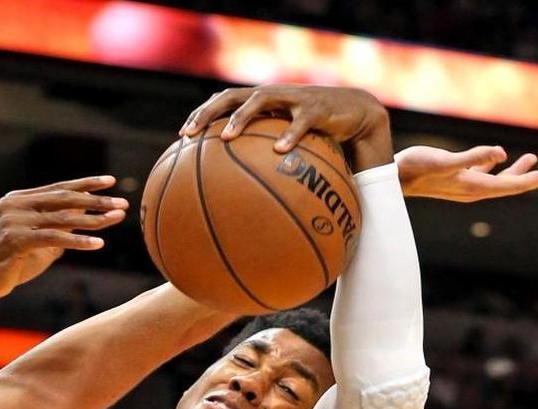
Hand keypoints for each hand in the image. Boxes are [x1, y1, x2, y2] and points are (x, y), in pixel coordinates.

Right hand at [0, 176, 127, 299]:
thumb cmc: (12, 263)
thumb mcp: (41, 240)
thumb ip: (60, 225)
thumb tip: (90, 213)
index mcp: (17, 199)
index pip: (58, 188)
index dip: (86, 183)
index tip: (110, 181)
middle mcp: (14, 204)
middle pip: (64, 199)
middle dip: (96, 200)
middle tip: (122, 202)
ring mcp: (13, 221)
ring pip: (62, 217)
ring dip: (93, 219)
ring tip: (117, 219)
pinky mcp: (15, 240)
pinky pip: (54, 238)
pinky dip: (78, 241)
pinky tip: (98, 243)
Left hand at [179, 85, 392, 171]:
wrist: (355, 112)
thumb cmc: (314, 130)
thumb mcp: (287, 137)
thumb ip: (264, 151)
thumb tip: (240, 186)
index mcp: (261, 100)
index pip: (222, 100)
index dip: (202, 114)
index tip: (183, 136)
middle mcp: (271, 94)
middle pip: (231, 95)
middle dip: (208, 112)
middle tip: (191, 133)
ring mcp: (293, 98)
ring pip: (260, 100)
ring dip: (241, 117)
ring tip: (227, 137)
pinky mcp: (316, 108)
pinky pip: (300, 122)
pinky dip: (289, 136)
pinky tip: (279, 152)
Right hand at [395, 145, 537, 201]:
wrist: (389, 178)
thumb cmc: (412, 167)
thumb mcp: (442, 160)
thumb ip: (471, 157)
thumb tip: (500, 152)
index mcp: (474, 187)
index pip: (514, 185)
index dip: (537, 178)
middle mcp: (473, 190)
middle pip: (512, 185)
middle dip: (536, 178)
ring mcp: (465, 186)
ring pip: (501, 182)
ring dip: (520, 173)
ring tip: (537, 162)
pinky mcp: (457, 179)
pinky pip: (487, 175)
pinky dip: (501, 167)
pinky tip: (504, 158)